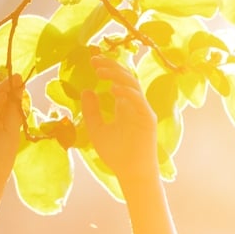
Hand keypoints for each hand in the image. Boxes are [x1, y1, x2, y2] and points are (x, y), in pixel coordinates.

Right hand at [0, 73, 24, 195]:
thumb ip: (13, 113)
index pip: (3, 105)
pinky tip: (0, 94)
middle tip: (17, 76)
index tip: (21, 81)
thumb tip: (19, 91)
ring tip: (11, 82)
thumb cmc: (0, 161)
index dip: (12, 94)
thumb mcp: (11, 133)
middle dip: (6, 90)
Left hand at [81, 58, 158, 185]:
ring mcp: (143, 110)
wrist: (131, 173)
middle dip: (111, 66)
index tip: (91, 61)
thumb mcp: (97, 129)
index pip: (118, 80)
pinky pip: (138, 100)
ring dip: (117, 75)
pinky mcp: (148, 119)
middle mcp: (134, 104)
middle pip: (126, 77)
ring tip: (100, 72)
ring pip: (133, 84)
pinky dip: (126, 93)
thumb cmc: (116, 154)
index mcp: (124, 105)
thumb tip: (86, 90)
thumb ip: (91, 111)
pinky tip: (113, 89)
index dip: (107, 68)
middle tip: (94, 60)